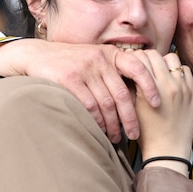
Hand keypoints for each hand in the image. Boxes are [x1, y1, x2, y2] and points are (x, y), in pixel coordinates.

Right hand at [0, 40, 160, 142]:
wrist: (35, 56)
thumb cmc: (70, 63)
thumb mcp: (94, 60)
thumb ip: (112, 73)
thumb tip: (137, 96)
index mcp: (110, 54)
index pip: (138, 68)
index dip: (150, 86)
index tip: (157, 104)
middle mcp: (100, 59)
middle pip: (122, 94)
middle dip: (131, 118)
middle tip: (135, 135)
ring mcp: (84, 68)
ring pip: (106, 103)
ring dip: (113, 124)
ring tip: (117, 137)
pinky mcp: (69, 78)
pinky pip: (89, 105)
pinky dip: (97, 121)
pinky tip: (100, 130)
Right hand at [135, 51, 192, 172]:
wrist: (167, 151)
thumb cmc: (145, 133)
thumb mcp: (132, 108)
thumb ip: (131, 86)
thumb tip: (128, 69)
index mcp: (150, 88)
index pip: (140, 58)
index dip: (132, 59)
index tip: (130, 64)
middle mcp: (168, 84)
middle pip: (155, 55)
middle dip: (146, 58)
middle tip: (142, 66)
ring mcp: (182, 87)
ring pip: (172, 58)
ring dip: (163, 62)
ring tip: (158, 72)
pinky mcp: (192, 93)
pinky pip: (186, 70)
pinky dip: (178, 71)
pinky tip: (171, 80)